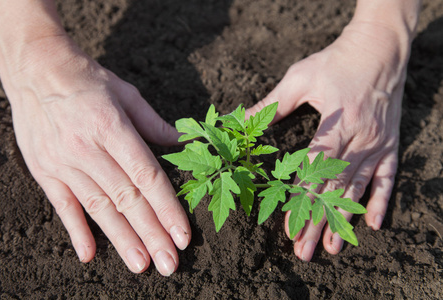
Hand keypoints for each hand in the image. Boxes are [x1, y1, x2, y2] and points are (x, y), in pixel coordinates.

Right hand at [6, 39, 190, 275]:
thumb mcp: (127, 94)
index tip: (183, 236)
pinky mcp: (45, 170)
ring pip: (99, 208)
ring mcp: (64, 162)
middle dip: (151, 234)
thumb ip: (155, 124)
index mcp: (113, 128)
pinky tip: (90, 254)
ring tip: (142, 265)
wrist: (37, 68)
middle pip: (126, 199)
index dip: (167, 209)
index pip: (147, 177)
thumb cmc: (89, 80)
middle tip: (169, 264)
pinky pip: (62, 205)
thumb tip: (183, 143)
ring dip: (122, 239)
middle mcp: (88, 149)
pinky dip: (76, 231)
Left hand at [247, 21, 408, 260]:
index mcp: (335, 125)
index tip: (289, 227)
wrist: (380, 47)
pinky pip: (387, 178)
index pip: (313, 172)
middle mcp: (358, 141)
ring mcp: (376, 144)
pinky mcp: (389, 144)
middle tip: (306, 252)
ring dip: (344, 220)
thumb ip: (272, 104)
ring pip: (357, 190)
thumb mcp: (300, 78)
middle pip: (333, 189)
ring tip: (334, 248)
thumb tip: (240, 119)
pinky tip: (374, 224)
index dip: (300, 201)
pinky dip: (381, 201)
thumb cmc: (336, 61)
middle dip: (318, 222)